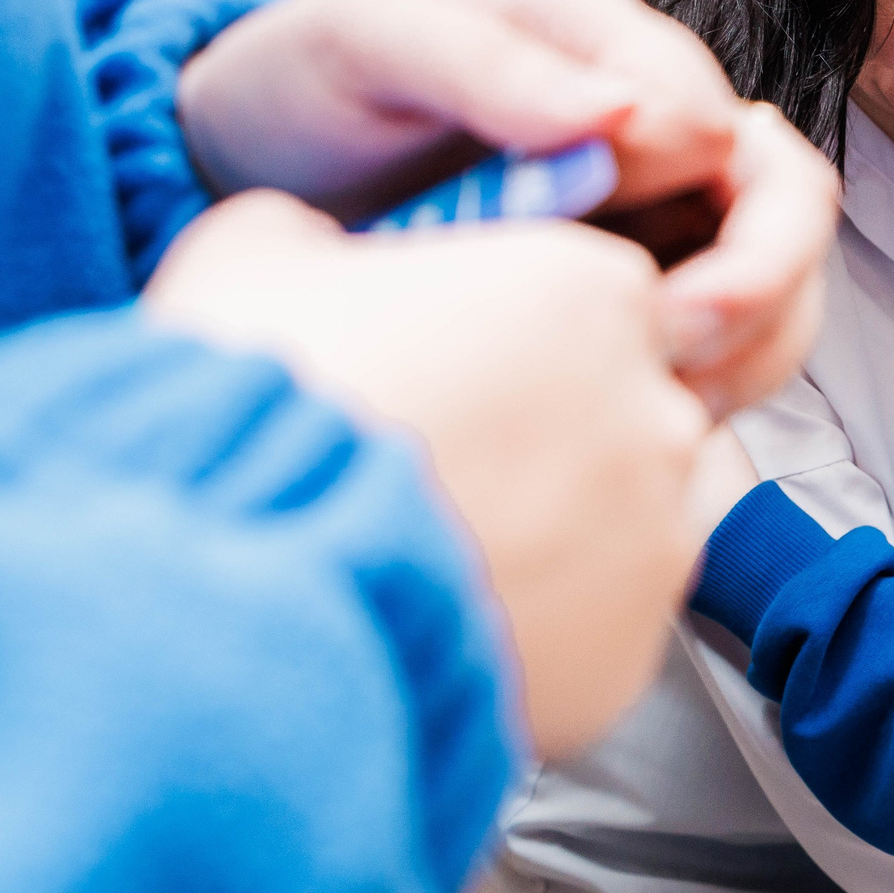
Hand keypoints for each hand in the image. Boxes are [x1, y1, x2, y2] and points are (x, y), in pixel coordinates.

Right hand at [144, 190, 709, 758]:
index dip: (513, 336)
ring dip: (555, 533)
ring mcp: (654, 535)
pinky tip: (455, 621)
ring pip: (625, 523)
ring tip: (442, 555)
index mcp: (590, 288)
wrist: (239, 599)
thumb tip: (311, 254)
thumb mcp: (251, 261)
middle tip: (439, 470)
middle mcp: (651, 408)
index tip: (452, 371)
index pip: (593, 299)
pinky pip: (601, 627)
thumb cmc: (253, 420)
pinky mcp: (631, 652)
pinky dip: (545, 628)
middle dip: (544, 438)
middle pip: (620, 410)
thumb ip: (318, 240)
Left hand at [175, 0, 840, 416]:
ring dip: (736, 354)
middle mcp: (650, 129)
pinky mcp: (616, 290)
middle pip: (788, 208)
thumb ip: (494, 66)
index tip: (666, 304)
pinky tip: (613, 419)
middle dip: (762, 292)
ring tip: (644, 402)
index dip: (731, 226)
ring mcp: (642, 212)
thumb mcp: (375, 41)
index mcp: (606, 48)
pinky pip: (704, 345)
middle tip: (676, 356)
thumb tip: (623, 112)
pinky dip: (683, 393)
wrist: (243, 162)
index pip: (731, 132)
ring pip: (769, 287)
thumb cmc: (308, 84)